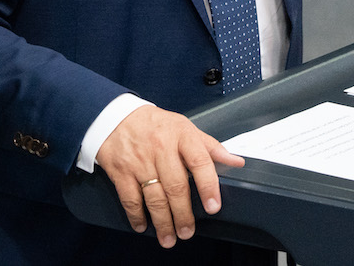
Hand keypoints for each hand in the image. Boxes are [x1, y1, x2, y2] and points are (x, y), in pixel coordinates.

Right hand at [95, 104, 244, 247]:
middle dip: (183, 214)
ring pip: (154, 197)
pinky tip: (143, 225)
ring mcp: (140, 161)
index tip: (213, 206)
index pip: (199, 161)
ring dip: (163, 221)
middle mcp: (161, 148)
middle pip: (176, 186)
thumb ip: (211, 147)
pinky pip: (130, 199)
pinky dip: (137, 216)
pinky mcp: (121, 171)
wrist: (117, 118)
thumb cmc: (156, 125)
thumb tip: (236, 162)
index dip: (208, 186)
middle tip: (188, 231)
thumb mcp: (185, 128)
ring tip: (169, 237)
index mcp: (182, 136)